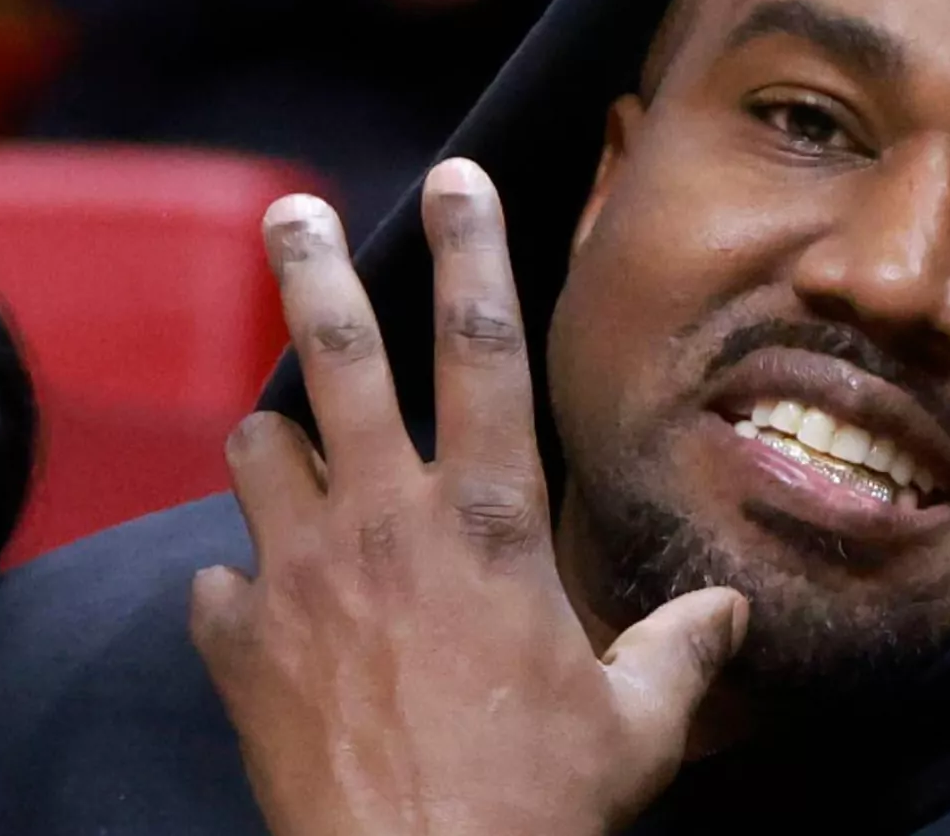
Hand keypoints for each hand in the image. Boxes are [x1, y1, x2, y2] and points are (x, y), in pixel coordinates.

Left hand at [190, 159, 748, 835]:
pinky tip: (267, 608)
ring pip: (257, 450)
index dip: (473, 250)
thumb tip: (730, 614)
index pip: (483, 349)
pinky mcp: (240, 648)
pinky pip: (219, 580)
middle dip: (309, 270)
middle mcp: (386, 524)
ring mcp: (300, 579)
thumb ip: (681, 651)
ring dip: (275, 438)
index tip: (458, 177)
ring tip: (291, 441)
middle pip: (337, 359)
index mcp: (491, 522)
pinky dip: (243, 580)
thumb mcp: (638, 726)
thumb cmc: (537, 806)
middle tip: (290, 213)